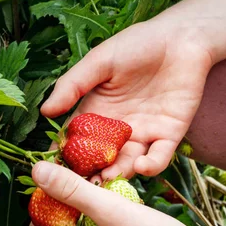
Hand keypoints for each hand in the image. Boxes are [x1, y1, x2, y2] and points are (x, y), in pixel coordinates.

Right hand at [41, 19, 213, 178]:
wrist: (181, 38)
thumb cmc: (137, 44)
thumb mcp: (99, 62)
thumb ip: (73, 86)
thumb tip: (44, 112)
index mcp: (98, 111)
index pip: (76, 140)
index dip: (64, 156)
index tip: (49, 171)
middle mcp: (119, 128)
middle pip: (100, 158)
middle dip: (90, 173)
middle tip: (78, 186)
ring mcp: (144, 133)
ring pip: (128, 162)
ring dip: (117, 174)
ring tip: (105, 181)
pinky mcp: (170, 134)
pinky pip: (160, 157)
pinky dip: (151, 166)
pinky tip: (140, 166)